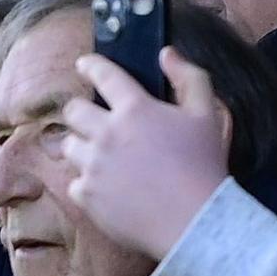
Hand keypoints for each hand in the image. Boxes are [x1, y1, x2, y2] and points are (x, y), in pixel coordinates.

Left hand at [59, 48, 234, 263]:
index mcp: (135, 109)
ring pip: (69, 146)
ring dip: (83, 146)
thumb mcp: (207, 114)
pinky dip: (89, 182)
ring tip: (104, 156)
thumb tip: (167, 53)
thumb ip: (189, 76)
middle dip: (81, 110)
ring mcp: (92, 166)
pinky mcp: (86, 196)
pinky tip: (111, 186)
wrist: (194, 221)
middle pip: (73, 111)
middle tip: (96, 119)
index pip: (103, 75)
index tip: (85, 64)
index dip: (91, 65)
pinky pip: (75, 182)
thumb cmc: (204, 165)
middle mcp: (106, 134)